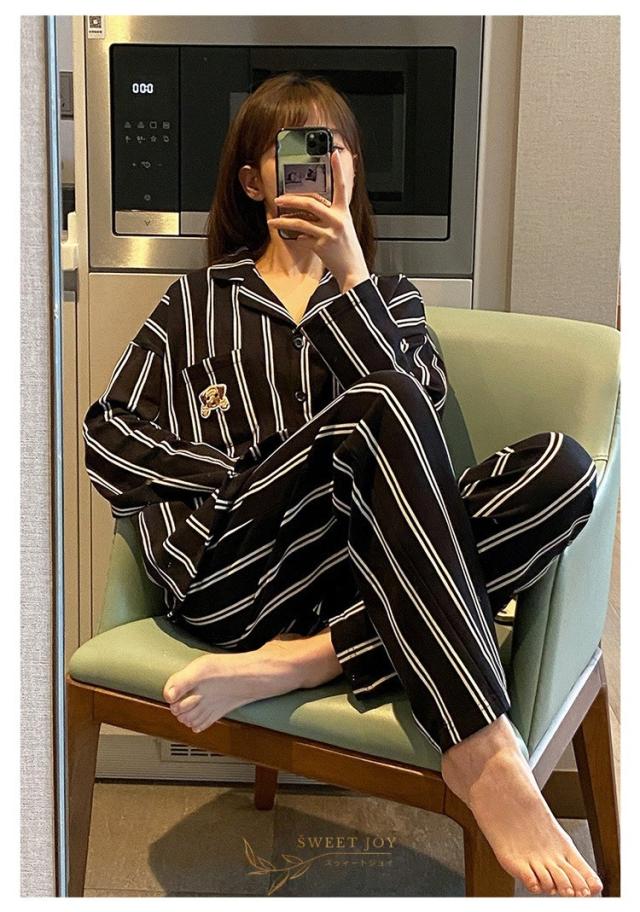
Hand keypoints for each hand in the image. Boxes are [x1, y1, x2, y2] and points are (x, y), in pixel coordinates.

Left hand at [266, 150, 370, 292]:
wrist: (352, 270)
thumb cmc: (346, 248)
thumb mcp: (343, 227)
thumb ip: (331, 215)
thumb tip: (312, 206)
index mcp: (344, 212)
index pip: (342, 186)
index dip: (338, 170)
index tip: (333, 154)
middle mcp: (337, 220)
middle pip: (310, 203)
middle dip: (291, 200)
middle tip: (278, 199)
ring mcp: (329, 232)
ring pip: (300, 221)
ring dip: (283, 220)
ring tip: (273, 220)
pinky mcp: (321, 245)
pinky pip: (302, 237)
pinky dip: (295, 236)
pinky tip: (291, 236)